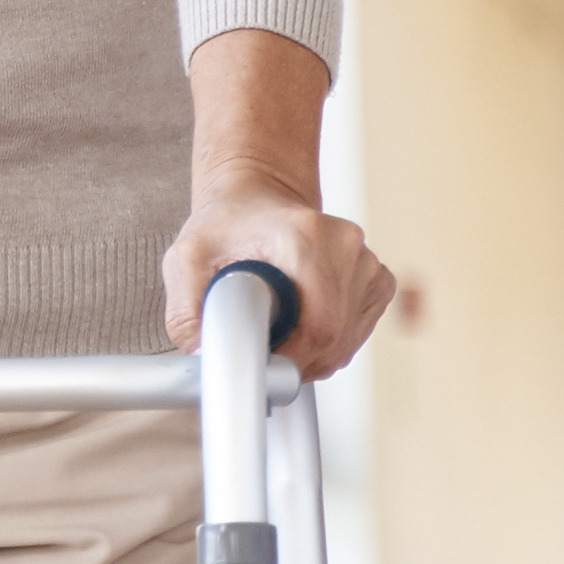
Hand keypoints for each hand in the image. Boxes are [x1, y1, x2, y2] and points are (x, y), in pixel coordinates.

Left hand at [162, 188, 397, 376]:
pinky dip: (329, 343)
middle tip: (262, 351)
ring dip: (310, 355)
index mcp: (305, 235)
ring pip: (346, 343)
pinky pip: (357, 334)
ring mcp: (366, 263)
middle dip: (295, 362)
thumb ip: (186, 311)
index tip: (260, 361)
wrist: (256, 201)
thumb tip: (201, 359)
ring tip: (276, 328)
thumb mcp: (186, 260)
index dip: (287, 357)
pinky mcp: (377, 280)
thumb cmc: (226, 227)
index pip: (316, 326)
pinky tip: (301, 322)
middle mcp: (345, 246)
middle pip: (334, 340)